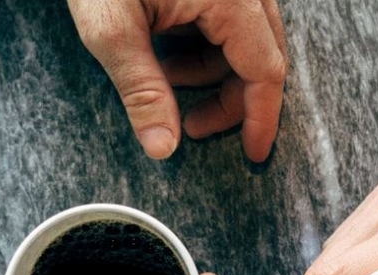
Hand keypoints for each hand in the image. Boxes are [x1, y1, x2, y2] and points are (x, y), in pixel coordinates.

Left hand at [68, 0, 286, 161]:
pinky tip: (168, 51)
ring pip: (247, 37)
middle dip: (232, 98)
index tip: (253, 154)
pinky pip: (229, 16)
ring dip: (214, 70)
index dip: (260, 118)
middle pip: (263, 55)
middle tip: (195, 127)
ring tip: (168, 81)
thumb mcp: (111, 28)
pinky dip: (206, 43)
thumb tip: (163, 147)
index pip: (266, 69)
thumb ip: (142, 90)